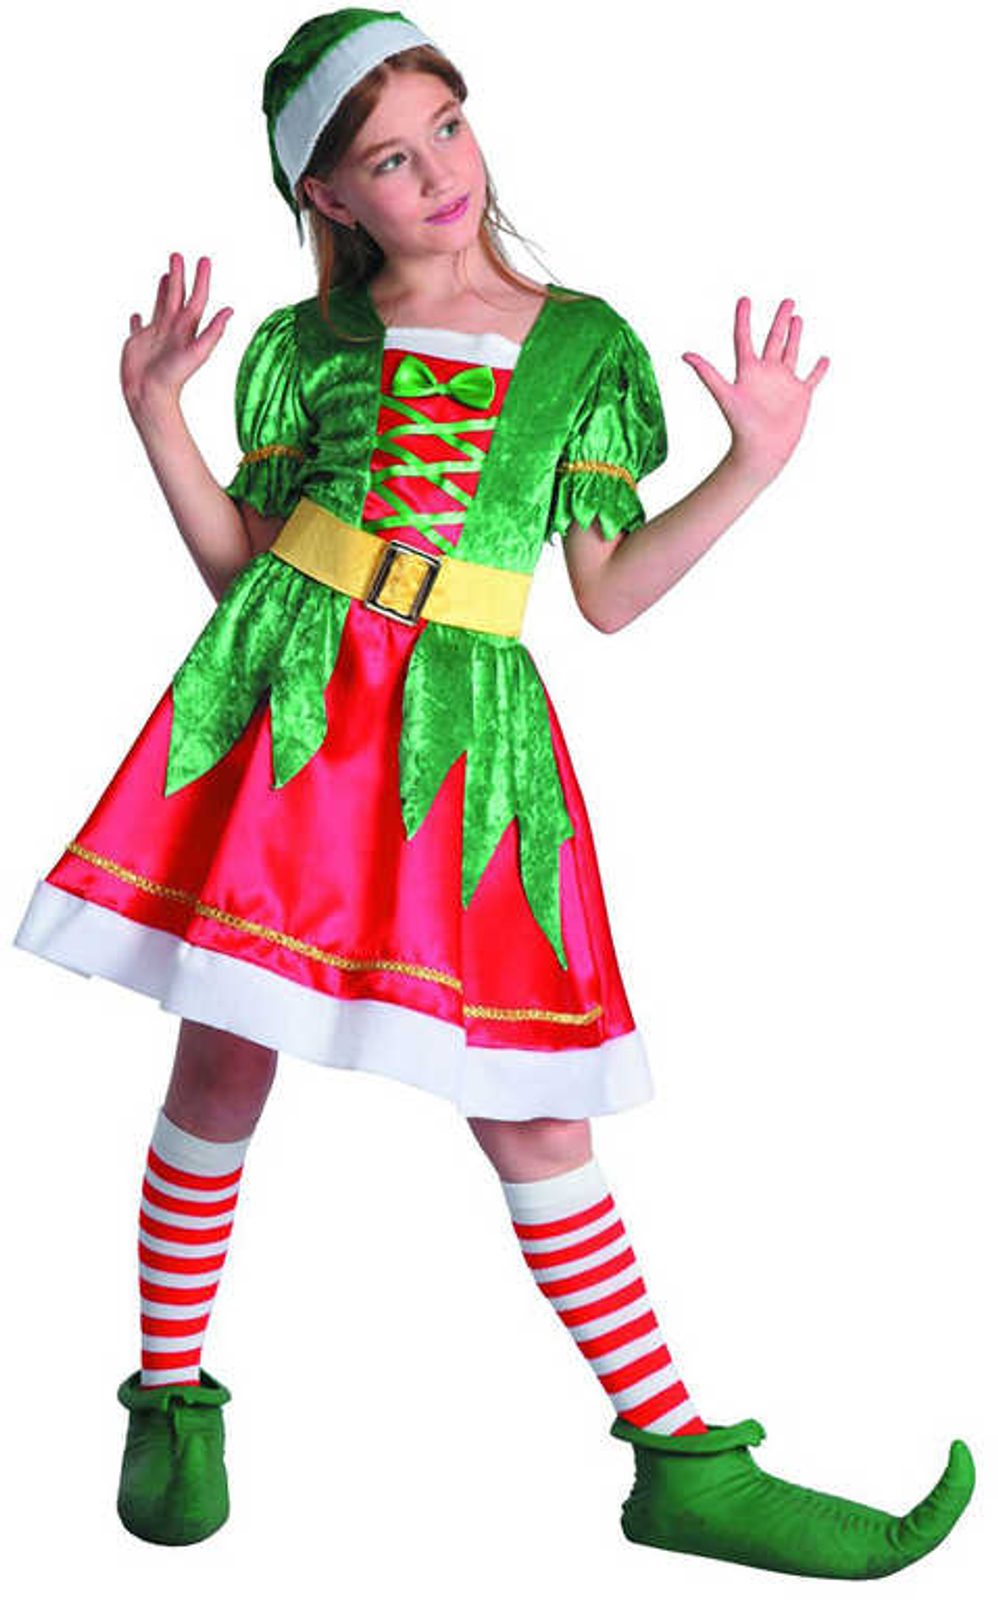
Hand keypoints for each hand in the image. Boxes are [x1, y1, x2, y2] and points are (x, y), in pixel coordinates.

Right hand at [121, 253, 232, 417]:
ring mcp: (155, 335)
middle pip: (177, 296)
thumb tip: (230, 310)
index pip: (197, 298)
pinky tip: (137, 314)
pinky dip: (138, 319)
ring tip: (165, 275)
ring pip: (160, 306)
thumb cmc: (174, 377)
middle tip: (177, 256)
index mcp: (187, 328)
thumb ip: (213, 331)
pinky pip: (139, 326)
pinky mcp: (138, 343)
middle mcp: (172, 328)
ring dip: (163, 290)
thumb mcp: (197, 352)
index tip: (203, 260)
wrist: (150, 395)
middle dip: (179, 276)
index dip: (201, 280)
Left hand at [682, 297, 829, 481]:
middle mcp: (766, 373)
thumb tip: (685, 354)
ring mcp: (784, 384)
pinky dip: (818, 369)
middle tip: (788, 300)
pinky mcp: (800, 395)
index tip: (745, 299)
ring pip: (791, 353)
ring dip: (795, 336)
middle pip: (773, 339)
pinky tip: (824, 358)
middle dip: (780, 319)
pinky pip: (812, 378)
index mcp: (748, 370)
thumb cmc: (741, 426)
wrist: (761, 450)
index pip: (744, 338)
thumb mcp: (724, 394)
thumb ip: (707, 373)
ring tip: (799, 318)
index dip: (744, 318)